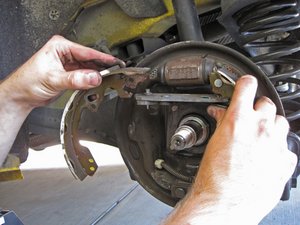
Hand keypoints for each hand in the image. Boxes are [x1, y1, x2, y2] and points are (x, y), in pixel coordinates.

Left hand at [3, 35, 123, 107]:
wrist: (21, 96)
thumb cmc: (28, 82)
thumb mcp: (54, 79)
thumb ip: (75, 79)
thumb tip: (93, 77)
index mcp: (60, 47)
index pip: (86, 51)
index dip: (102, 58)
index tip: (115, 62)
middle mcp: (65, 54)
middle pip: (90, 60)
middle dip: (101, 67)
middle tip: (115, 73)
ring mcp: (69, 65)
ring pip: (88, 69)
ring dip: (97, 75)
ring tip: (109, 79)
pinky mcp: (70, 75)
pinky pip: (85, 77)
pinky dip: (91, 81)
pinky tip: (98, 83)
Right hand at [163, 75, 296, 224]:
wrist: (224, 203)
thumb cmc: (215, 177)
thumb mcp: (213, 143)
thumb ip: (221, 123)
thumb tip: (220, 114)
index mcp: (238, 119)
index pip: (247, 86)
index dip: (245, 83)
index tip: (245, 86)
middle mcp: (261, 128)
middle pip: (267, 104)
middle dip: (258, 108)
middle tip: (249, 119)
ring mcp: (276, 144)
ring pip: (281, 122)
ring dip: (271, 126)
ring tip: (260, 137)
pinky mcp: (286, 161)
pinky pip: (287, 146)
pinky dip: (279, 147)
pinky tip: (267, 155)